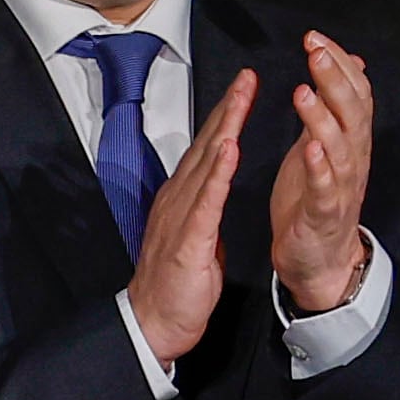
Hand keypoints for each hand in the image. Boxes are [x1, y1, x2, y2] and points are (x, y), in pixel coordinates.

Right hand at [125, 69, 252, 365]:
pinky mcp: (188, 239)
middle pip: (207, 145)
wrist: (153, 322)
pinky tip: (229, 149)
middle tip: (247, 76)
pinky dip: (218, 172)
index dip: (227, 116)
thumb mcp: (195, 237)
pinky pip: (206, 200)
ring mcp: (181, 216)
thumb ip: (204, 209)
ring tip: (242, 99)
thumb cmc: (176, 286)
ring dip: (225, 127)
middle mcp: (179, 198)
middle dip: (229, 108)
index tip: (244, 88)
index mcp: (184, 198)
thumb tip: (215, 189)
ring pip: (206, 163)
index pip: (208, 149)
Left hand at [269, 31, 373, 311]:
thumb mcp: (323, 143)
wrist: (320, 258)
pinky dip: (320, 169)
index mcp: (349, 141)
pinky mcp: (324, 214)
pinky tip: (310, 149)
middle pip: (351, 113)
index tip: (315, 37)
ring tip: (304, 92)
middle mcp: (352, 159)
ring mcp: (341, 187)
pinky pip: (326, 190)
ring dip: (323, 118)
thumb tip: (349, 61)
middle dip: (334, 79)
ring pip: (340, 148)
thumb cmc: (316, 196)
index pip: (353, 93)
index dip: (338, 64)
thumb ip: (335, 105)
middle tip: (315, 50)